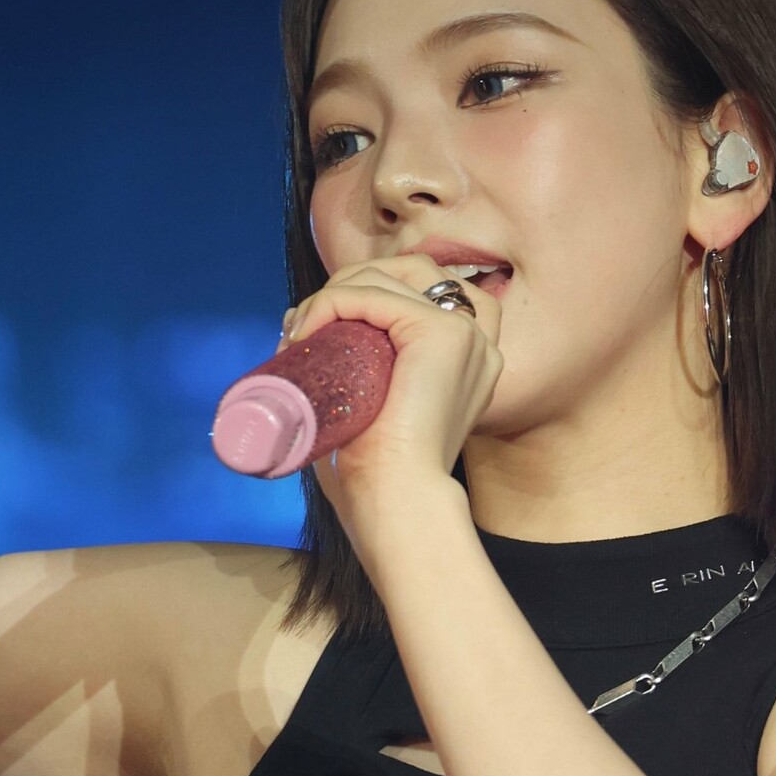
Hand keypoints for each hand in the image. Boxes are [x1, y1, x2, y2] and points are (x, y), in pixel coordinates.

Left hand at [276, 252, 503, 561]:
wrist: (396, 502)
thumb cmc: (377, 475)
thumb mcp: (370, 407)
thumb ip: (356, 370)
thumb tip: (300, 334)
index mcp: (467, 360)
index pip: (420, 291)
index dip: (366, 293)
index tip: (317, 328)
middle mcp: (476, 342)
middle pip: (408, 272)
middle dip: (348, 285)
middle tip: (302, 327)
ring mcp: (464, 334)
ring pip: (388, 276)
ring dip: (333, 294)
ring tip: (300, 335)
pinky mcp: (442, 333)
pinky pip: (374, 295)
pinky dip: (331, 304)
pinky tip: (307, 332)